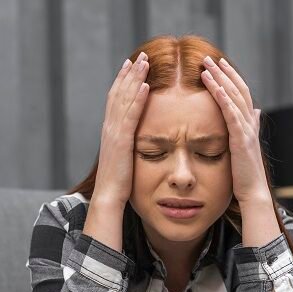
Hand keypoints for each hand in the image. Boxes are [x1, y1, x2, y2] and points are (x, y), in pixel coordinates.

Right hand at [93, 51, 149, 207]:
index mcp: (111, 132)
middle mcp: (110, 128)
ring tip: (145, 62)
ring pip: (124, 99)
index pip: (116, 101)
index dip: (124, 83)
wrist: (109, 198)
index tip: (132, 67)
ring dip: (135, 79)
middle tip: (141, 56)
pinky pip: (131, 116)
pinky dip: (138, 99)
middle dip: (130, 74)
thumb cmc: (119, 185)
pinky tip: (147, 86)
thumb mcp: (124, 160)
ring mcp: (114, 133)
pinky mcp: (122, 142)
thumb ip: (128, 147)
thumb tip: (135, 143)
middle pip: (119, 94)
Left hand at [200, 56, 271, 205]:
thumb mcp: (246, 148)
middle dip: (224, 73)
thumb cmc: (245, 176)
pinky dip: (224, 99)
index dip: (231, 78)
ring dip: (221, 80)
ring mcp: (247, 131)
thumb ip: (250, 128)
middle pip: (238, 90)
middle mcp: (250, 124)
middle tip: (209, 58)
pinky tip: (215, 87)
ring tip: (206, 66)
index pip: (241, 94)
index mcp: (249, 125)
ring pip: (235, 98)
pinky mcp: (241, 140)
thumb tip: (256, 111)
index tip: (218, 65)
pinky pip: (232, 115)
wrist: (253, 194)